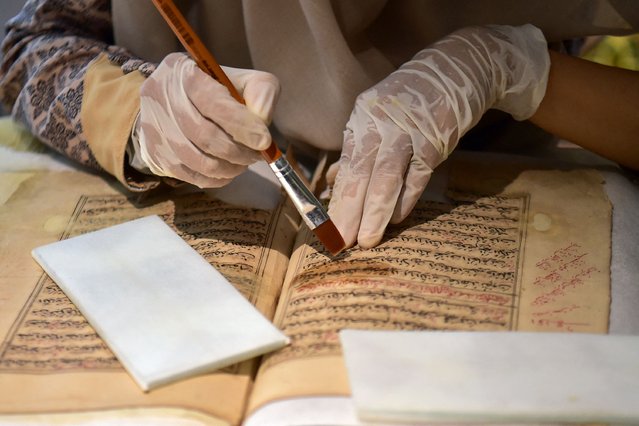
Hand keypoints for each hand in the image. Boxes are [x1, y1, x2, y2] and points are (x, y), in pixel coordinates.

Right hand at [134, 52, 278, 187]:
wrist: (174, 102)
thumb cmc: (216, 91)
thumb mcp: (242, 79)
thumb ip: (261, 91)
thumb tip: (262, 119)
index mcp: (182, 72)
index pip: (212, 102)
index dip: (242, 125)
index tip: (265, 140)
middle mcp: (160, 98)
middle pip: (205, 136)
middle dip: (239, 151)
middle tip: (257, 154)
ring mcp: (154, 129)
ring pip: (199, 161)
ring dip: (230, 167)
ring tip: (244, 161)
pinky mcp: (156, 156)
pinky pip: (193, 177)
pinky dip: (218, 178)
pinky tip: (229, 169)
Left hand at [329, 24, 549, 247]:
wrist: (457, 69)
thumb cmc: (410, 98)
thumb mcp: (376, 114)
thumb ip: (357, 149)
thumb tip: (335, 183)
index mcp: (363, 118)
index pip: (346, 165)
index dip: (338, 199)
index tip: (328, 227)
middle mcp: (382, 124)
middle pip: (362, 173)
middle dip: (350, 212)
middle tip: (341, 242)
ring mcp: (410, 132)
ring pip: (388, 177)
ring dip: (376, 211)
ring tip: (367, 239)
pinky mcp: (436, 140)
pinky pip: (418, 175)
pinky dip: (407, 198)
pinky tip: (397, 219)